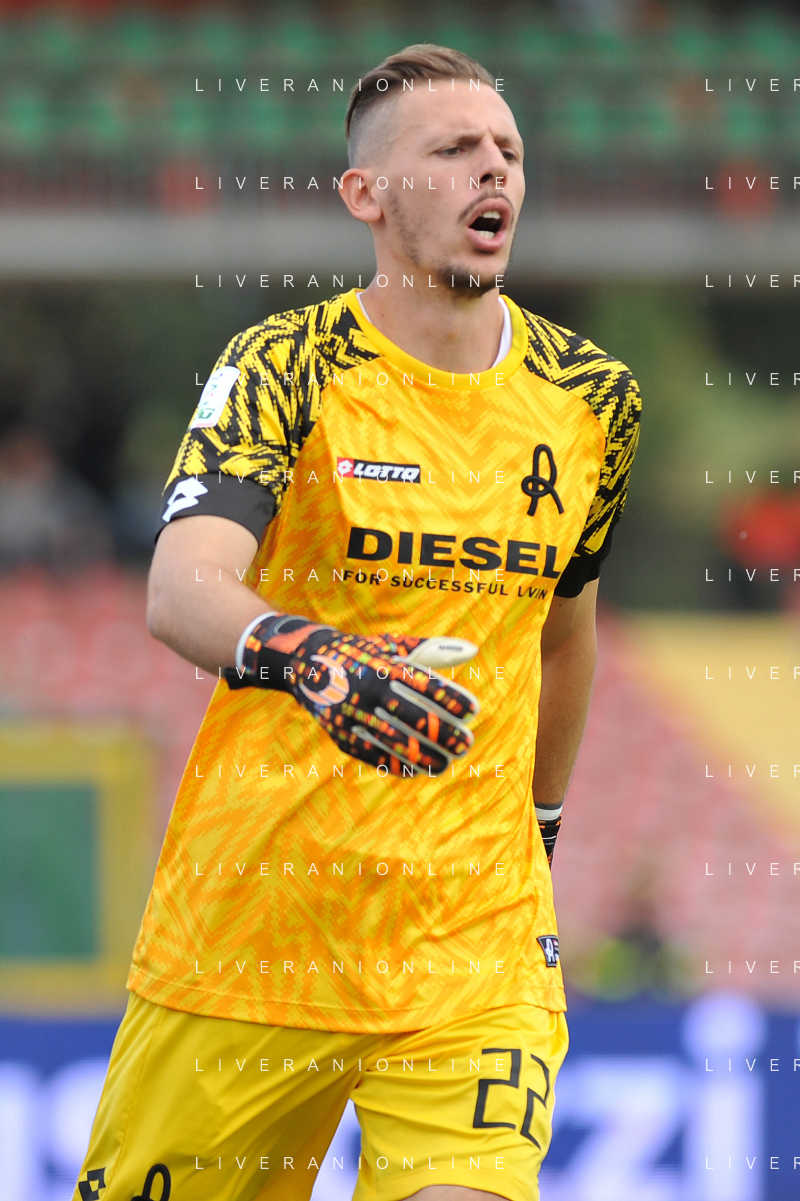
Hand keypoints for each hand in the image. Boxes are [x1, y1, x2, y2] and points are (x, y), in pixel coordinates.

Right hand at [226, 616, 478, 776]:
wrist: (307, 664)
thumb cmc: (363, 654)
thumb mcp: (392, 646)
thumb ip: (433, 649)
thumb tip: (473, 651)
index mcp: (384, 666)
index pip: (425, 685)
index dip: (451, 699)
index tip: (473, 711)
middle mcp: (368, 689)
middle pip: (413, 717)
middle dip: (443, 733)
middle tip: (466, 744)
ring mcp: (352, 714)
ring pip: (394, 741)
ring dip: (424, 756)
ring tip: (446, 763)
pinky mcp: (340, 735)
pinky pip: (373, 755)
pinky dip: (397, 765)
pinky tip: (417, 770)